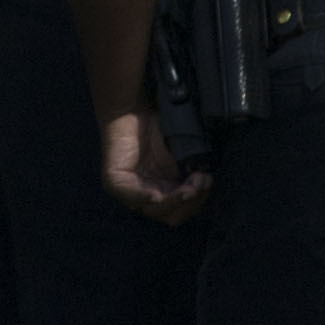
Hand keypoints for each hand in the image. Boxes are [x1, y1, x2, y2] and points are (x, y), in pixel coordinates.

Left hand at [99, 105, 211, 224]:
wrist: (135, 108)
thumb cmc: (160, 129)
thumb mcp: (184, 152)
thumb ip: (195, 170)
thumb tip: (209, 184)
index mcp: (165, 192)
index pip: (183, 210)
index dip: (198, 200)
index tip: (208, 180)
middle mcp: (147, 196)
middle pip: (171, 216)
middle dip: (189, 202)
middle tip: (199, 182)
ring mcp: (130, 192)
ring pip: (154, 210)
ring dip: (174, 200)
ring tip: (188, 186)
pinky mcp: (115, 182)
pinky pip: (130, 196)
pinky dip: (144, 197)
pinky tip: (157, 194)